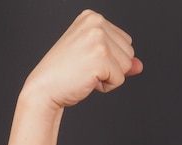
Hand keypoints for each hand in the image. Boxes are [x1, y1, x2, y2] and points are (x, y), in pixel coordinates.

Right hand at [20, 10, 142, 110]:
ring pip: (126, 65)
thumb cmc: (62, 74)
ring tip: (84, 74)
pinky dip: (106, 86)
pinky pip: (120, 79)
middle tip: (82, 68)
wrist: (42, 89)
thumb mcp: (92, 58)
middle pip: (128, 51)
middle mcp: (95, 24)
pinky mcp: (100, 58)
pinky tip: (86, 81)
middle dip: (110, 66)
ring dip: (108, 76)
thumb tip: (139, 66)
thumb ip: (118, 58)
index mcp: (91, 18)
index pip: (123, 41)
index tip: (83, 59)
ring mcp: (98, 40)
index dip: (107, 58)